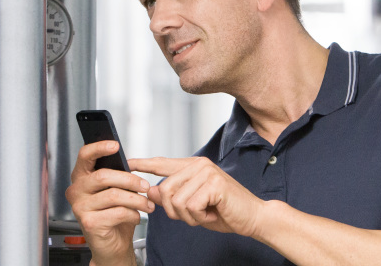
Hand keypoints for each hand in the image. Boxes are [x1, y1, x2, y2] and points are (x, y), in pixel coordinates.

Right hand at [65, 141, 154, 265]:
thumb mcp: (116, 191)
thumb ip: (117, 176)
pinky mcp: (89, 223)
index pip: (84, 155)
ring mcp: (80, 208)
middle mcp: (76, 191)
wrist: (112, 244)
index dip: (99, 147)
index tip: (115, 145)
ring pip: (114, 195)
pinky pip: (118, 212)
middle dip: (130, 180)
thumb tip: (130, 163)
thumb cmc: (114, 215)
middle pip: (103, 176)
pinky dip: (133, 214)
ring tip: (147, 205)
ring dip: (137, 200)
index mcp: (81, 178)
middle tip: (145, 186)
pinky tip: (135, 217)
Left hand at [132, 157, 266, 236]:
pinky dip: (199, 217)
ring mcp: (206, 172)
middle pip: (164, 190)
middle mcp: (199, 165)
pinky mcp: (214, 183)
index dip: (144, 164)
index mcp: (193, 167)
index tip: (128, 162)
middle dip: (175, 211)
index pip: (163, 163)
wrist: (252, 217)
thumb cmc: (225, 211)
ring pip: (176, 200)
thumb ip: (172, 197)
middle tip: (195, 214)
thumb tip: (149, 191)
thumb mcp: (193, 205)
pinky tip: (212, 213)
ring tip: (205, 213)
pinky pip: (190, 206)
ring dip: (189, 216)